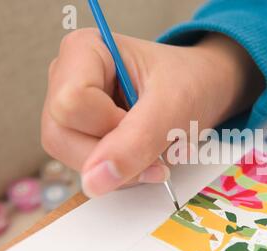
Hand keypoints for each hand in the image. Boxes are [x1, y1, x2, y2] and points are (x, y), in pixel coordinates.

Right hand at [42, 28, 263, 197]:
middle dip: (115, 156)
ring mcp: (71, 108)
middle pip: (62, 136)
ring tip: (156, 154)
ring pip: (73, 158)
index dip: (111, 126)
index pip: (71, 105)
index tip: (148, 119)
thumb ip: (136, 142)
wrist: (205, 88)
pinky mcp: (83, 132)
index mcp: (84, 51)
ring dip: (122, 169)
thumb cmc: (191, 83)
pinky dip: (123, 172)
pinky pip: (89, 167)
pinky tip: (146, 158)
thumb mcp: (173, 108)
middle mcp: (67, 78)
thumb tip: (93, 183)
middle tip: (155, 148)